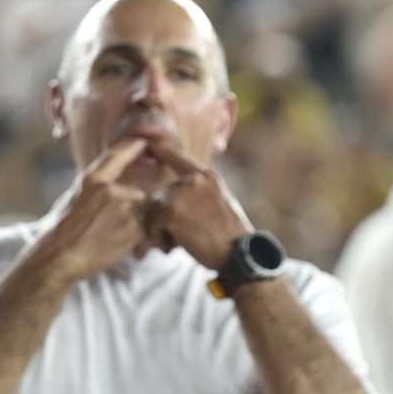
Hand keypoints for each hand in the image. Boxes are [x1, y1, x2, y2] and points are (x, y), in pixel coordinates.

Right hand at [31, 137, 156, 282]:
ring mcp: (125, 207)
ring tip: (111, 237)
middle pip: (137, 193)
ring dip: (135, 224)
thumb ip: (95, 187)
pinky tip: (117, 245)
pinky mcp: (135, 227)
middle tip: (110, 228)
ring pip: (143, 212)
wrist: (60, 257)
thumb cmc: (61, 232)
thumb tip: (109, 183)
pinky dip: (137, 239)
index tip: (143, 141)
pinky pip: (146, 229)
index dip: (131, 147)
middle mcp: (111, 189)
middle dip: (132, 210)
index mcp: (92, 180)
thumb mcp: (73, 198)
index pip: (117, 156)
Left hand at [143, 137, 252, 271]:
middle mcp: (193, 180)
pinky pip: (152, 225)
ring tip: (180, 242)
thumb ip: (200, 193)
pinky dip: (160, 240)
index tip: (152, 140)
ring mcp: (181, 193)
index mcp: (207, 177)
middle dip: (165, 217)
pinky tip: (176, 247)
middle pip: (160, 195)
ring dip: (161, 230)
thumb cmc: (231, 237)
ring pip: (154, 210)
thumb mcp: (220, 203)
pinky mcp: (170, 211)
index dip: (165, 150)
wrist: (240, 253)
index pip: (180, 158)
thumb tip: (178, 193)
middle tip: (183, 236)